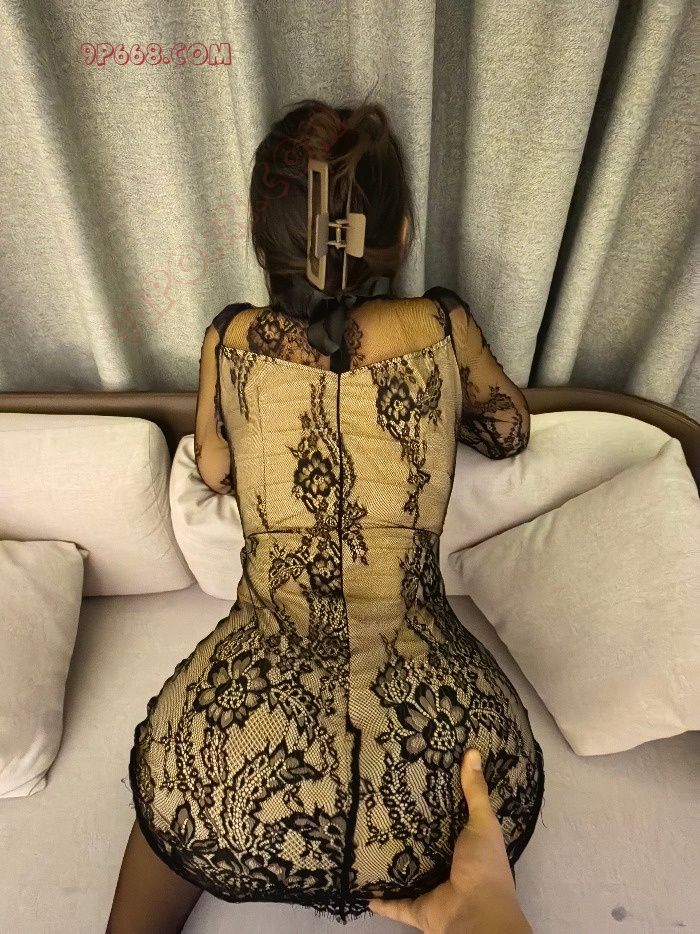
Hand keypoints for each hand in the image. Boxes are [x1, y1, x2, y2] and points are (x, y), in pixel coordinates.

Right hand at [368, 748, 531, 933]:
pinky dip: (380, 900)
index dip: (433, 802)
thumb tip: (472, 752)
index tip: (412, 781)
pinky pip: (395, 902)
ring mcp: (431, 887)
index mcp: (466, 845)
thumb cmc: (483, 866)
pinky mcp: (417, 907)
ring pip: (407, 871)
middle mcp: (448, 865)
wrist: (477, 914)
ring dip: (393, 862)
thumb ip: (474, 792)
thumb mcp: (482, 823)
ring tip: (369, 840)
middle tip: (382, 806)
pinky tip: (363, 888)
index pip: (447, 819)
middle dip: (408, 831)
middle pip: (424, 844)